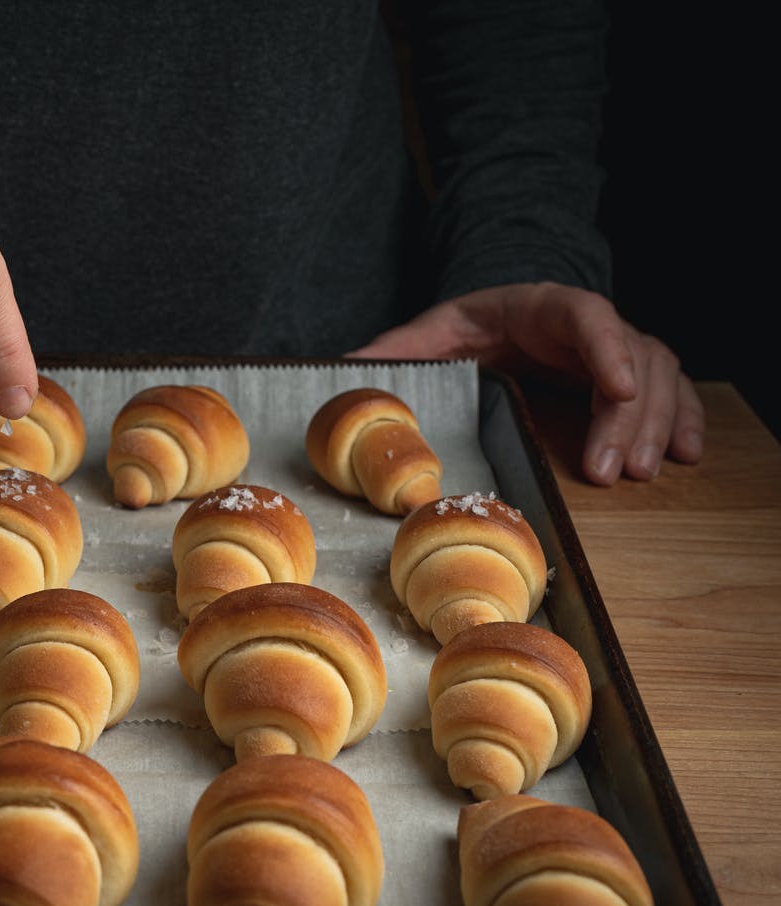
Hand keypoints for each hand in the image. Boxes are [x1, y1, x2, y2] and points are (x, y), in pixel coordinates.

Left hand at [348, 283, 703, 485]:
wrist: (489, 323)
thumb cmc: (458, 333)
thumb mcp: (422, 340)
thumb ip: (389, 356)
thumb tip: (341, 374)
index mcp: (540, 307)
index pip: (586, 315)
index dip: (607, 348)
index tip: (618, 388)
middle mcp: (587, 325)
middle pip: (632, 356)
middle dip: (629, 414)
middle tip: (614, 470)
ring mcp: (614, 349)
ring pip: (658, 376)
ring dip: (656, 425)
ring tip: (639, 473)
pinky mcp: (626, 377)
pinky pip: (669, 392)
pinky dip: (683, 419)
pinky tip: (688, 454)